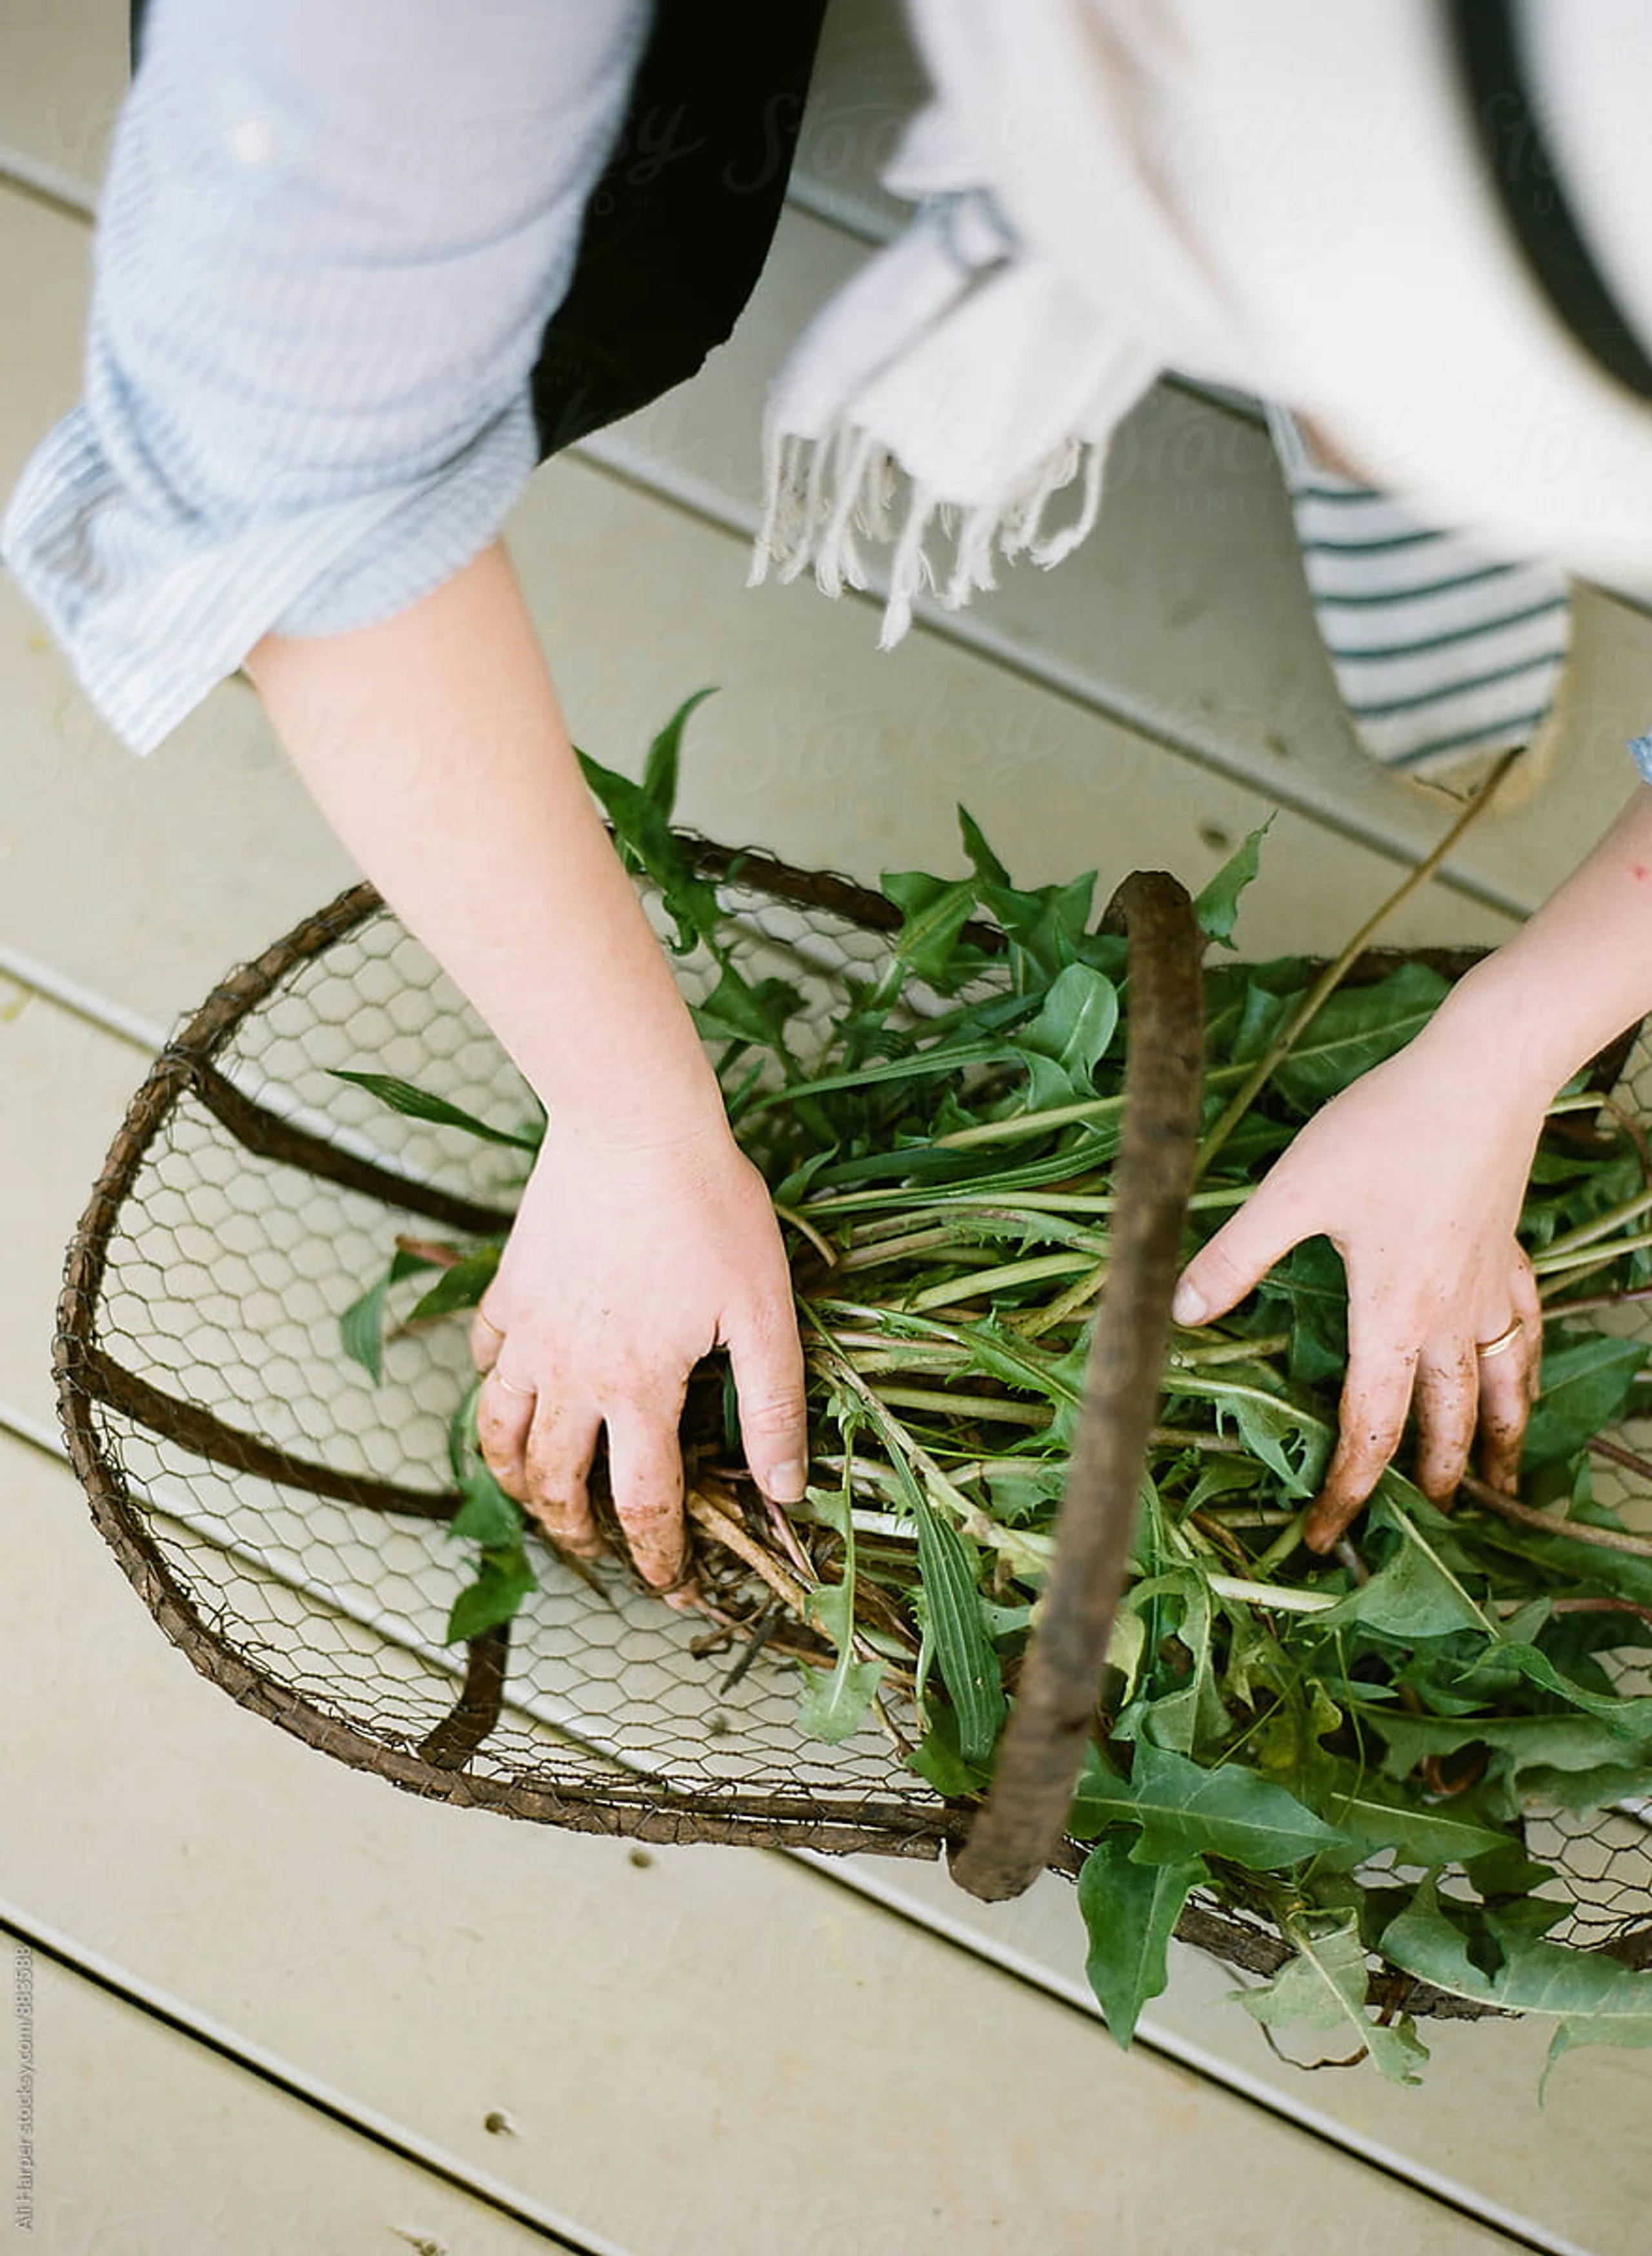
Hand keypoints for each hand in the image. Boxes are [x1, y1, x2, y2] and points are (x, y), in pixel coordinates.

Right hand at [468, 1121, 806, 1595]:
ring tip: (536, 1496)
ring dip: (516, 1478)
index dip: (659, 1559)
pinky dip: (494, 1387)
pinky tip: (511, 1391)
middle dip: (575, 1534)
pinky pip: (487, 1356)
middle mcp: (571, 1373)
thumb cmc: (711, 1210)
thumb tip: (785, 1490)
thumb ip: (773, 1406)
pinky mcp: (511, 1286)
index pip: (643, 1505)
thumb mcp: (764, 1312)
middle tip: (596, 1554)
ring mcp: (530, 1331)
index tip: (672, 1587)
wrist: (636, 1124)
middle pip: (555, 1483)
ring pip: (500, 1430)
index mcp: (637, 1390)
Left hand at [1171, 1028, 1546, 1550]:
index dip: (1347, 1491)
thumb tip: (1181, 1314)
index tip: (1325, 1536)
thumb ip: (1235, 1256)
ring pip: (1500, 1385)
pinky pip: (1525, 1327)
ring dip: (1494, 1438)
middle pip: (1444, 1421)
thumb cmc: (1385, 1129)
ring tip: (1496, 1483)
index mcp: (1392, 1317)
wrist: (1481, 1074)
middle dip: (1427, 1479)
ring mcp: (1486, 1286)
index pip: (1368, 1428)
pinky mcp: (1505, 1248)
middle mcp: (1448, 1318)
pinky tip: (1523, 1373)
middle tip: (1419, 1524)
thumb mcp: (1291, 1192)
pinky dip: (1526, 1365)